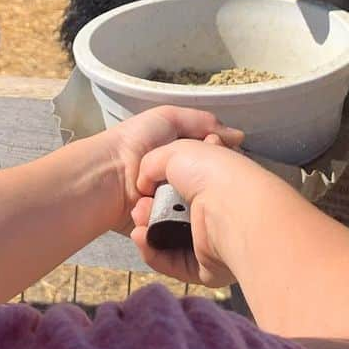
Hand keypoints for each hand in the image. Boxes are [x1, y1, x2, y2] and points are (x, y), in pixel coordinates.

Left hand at [88, 107, 242, 234]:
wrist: (109, 173)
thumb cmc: (135, 140)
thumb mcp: (168, 118)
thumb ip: (202, 122)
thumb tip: (238, 137)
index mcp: (183, 157)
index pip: (217, 160)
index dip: (223, 155)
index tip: (222, 150)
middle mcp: (182, 182)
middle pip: (212, 186)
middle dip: (214, 182)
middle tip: (213, 177)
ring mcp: (174, 205)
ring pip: (202, 209)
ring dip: (203, 202)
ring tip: (200, 197)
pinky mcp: (166, 227)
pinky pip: (186, 230)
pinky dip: (189, 223)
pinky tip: (191, 215)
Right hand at [130, 136, 271, 287]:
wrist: (232, 208)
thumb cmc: (211, 173)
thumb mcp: (176, 151)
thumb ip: (153, 163)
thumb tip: (144, 184)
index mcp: (215, 180)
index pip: (184, 183)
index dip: (160, 183)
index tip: (146, 184)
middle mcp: (216, 210)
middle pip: (172, 213)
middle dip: (150, 209)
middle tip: (139, 207)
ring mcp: (213, 241)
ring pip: (170, 241)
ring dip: (148, 231)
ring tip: (138, 223)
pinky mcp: (207, 268)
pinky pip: (174, 263)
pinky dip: (154, 252)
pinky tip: (141, 238)